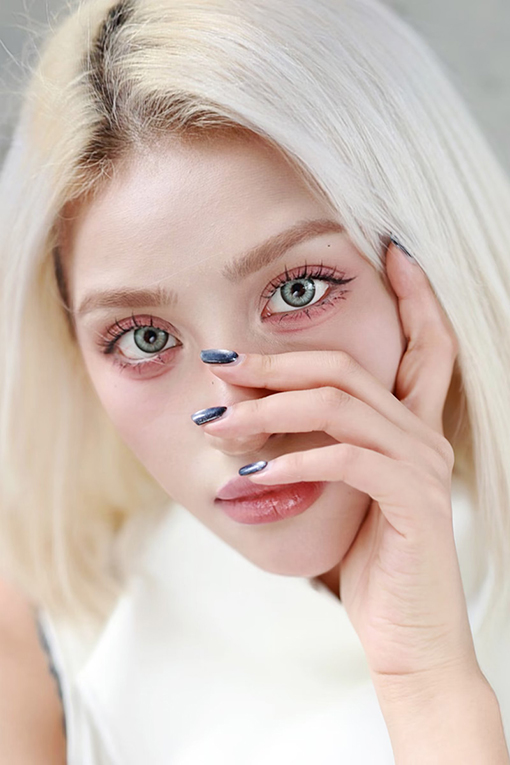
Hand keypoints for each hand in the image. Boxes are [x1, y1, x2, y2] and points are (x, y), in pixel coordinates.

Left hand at [201, 242, 479, 685]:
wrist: (409, 641)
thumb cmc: (370, 563)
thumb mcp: (343, 493)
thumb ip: (321, 447)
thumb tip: (256, 414)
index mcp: (414, 428)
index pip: (427, 345)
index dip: (415, 295)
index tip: (388, 251)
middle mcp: (425, 437)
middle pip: (348, 367)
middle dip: (276, 360)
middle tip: (219, 365)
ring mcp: (422, 466)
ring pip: (339, 404)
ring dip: (267, 407)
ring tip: (215, 421)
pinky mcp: (412, 501)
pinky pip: (344, 459)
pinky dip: (291, 460)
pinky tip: (251, 477)